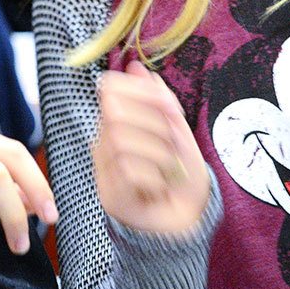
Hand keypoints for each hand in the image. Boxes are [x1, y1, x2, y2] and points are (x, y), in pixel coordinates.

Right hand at [94, 61, 209, 232]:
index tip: (172, 107)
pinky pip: (129, 171)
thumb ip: (159, 102)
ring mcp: (104, 169)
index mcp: (118, 125)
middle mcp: (104, 144)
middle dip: (154, 124)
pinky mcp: (111, 194)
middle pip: (115, 113)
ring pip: (122, 141)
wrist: (185, 222)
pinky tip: (160, 189)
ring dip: (159, 155)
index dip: (142, 92)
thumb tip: (137, 66)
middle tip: (175, 145)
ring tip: (170, 171)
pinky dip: (155, 179)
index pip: (111, 90)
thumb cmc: (181, 178)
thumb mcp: (178, 134)